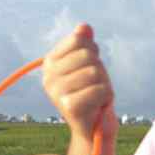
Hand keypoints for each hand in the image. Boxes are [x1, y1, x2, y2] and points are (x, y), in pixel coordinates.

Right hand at [42, 24, 116, 154]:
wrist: (93, 127)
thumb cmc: (92, 93)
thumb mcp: (90, 65)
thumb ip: (85, 44)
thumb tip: (84, 27)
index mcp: (49, 62)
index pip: (78, 39)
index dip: (92, 51)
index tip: (90, 66)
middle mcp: (48, 76)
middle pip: (88, 55)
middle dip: (100, 69)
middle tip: (95, 85)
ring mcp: (56, 91)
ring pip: (95, 72)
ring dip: (104, 83)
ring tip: (97, 95)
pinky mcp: (68, 105)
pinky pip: (100, 89)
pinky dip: (106, 96)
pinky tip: (98, 105)